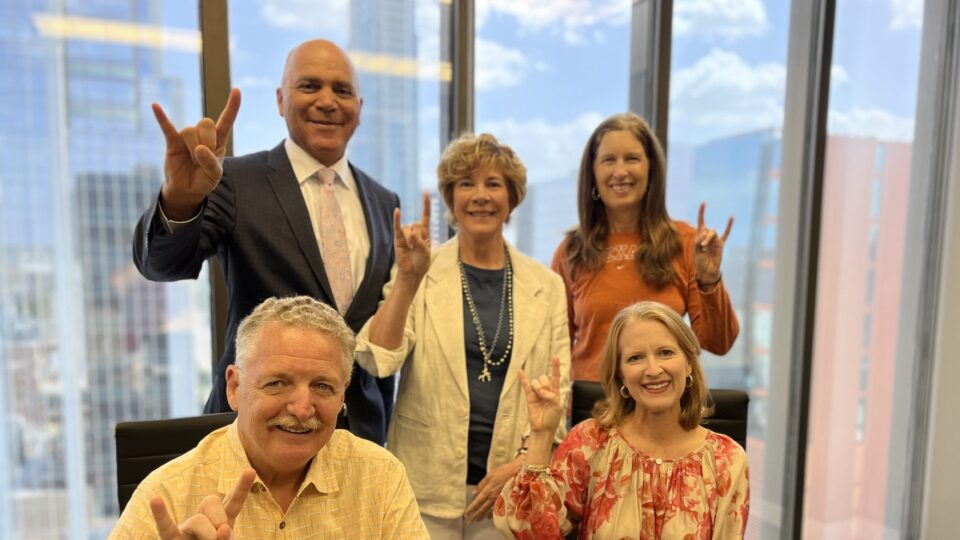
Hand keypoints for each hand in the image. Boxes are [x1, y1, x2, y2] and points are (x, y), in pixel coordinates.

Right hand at [150, 468, 254, 539]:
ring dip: (207, 534)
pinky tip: (155, 500)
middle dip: (220, 517)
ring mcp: (186, 529)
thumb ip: (229, 537)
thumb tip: (222, 531)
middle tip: (221, 533)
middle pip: (212, 501)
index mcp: (222, 520)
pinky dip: (161, 514)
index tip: (250, 471)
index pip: (233, 500)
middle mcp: (204, 519)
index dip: (241, 487)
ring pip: (198, 520)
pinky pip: (165, 527)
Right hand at [154, 88, 240, 219]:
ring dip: (193, 148)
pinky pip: (166, 127)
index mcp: (218, 140)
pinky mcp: (172, 141)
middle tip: (203, 157)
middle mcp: (203, 134)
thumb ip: (211, 162)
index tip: (237, 90)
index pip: (226, 120)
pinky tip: (155, 105)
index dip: (232, 107)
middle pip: (206, 124)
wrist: (187, 189)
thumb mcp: (214, 174)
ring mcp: (187, 137)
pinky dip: (161, 117)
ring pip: (190, 130)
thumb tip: (199, 149)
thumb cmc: (204, 179)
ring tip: (193, 160)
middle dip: (207, 142)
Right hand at [392, 193, 431, 281]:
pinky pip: (397, 227)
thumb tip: (411, 234)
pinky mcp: (398, 239)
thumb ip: (420, 243)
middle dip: (418, 236)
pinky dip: (397, 219)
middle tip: (417, 248)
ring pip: (409, 229)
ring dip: (411, 239)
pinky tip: (397, 210)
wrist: (412, 272)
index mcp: (425, 233)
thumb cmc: (421, 263)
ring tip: (410, 250)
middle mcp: (415, 231)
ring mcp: (406, 234)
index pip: (425, 217)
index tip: (426, 193)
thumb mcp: (425, 253)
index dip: (426, 206)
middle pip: (417, 224)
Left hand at [464, 457, 522, 522]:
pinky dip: (492, 514)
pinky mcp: (506, 501)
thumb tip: (474, 493)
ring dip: (482, 516)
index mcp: (488, 490)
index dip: (471, 508)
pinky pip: (497, 510)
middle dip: (475, 515)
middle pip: (482, 509)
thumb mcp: (490, 475)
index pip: (478, 502)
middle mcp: (493, 497)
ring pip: (489, 511)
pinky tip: (489, 517)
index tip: (466, 514)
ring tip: (477, 520)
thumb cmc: (503, 471)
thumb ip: (481, 484)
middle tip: (469, 521)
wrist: (519, 472)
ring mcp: (500, 500)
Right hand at [517, 357, 563, 435]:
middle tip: (546, 397)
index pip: (555, 377)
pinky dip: (523, 378)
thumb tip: (540, 391)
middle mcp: (546, 391)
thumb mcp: (556, 406)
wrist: (543, 429)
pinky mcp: (530, 397)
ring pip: (537, 382)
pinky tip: (520, 371)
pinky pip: (526, 386)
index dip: (555, 367)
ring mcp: (537, 393)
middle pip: (544, 378)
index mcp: (555, 392)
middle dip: (545, 386)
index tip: (555, 357)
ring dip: (539, 388)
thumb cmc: (552, 419)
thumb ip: (551, 396)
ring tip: (540, 397)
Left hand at [694, 202, 732, 283]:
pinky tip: (731, 217)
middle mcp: (707, 236)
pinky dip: (728, 226)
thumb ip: (698, 240)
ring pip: (713, 233)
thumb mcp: (695, 250)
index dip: (702, 213)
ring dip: (708, 239)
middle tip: (702, 246)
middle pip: (707, 230)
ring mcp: (715, 240)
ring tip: (704, 248)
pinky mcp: (721, 244)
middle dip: (703, 237)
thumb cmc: (699, 261)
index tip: (703, 203)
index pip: (701, 222)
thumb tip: (704, 231)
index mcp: (700, 236)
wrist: (707, 271)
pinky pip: (726, 234)